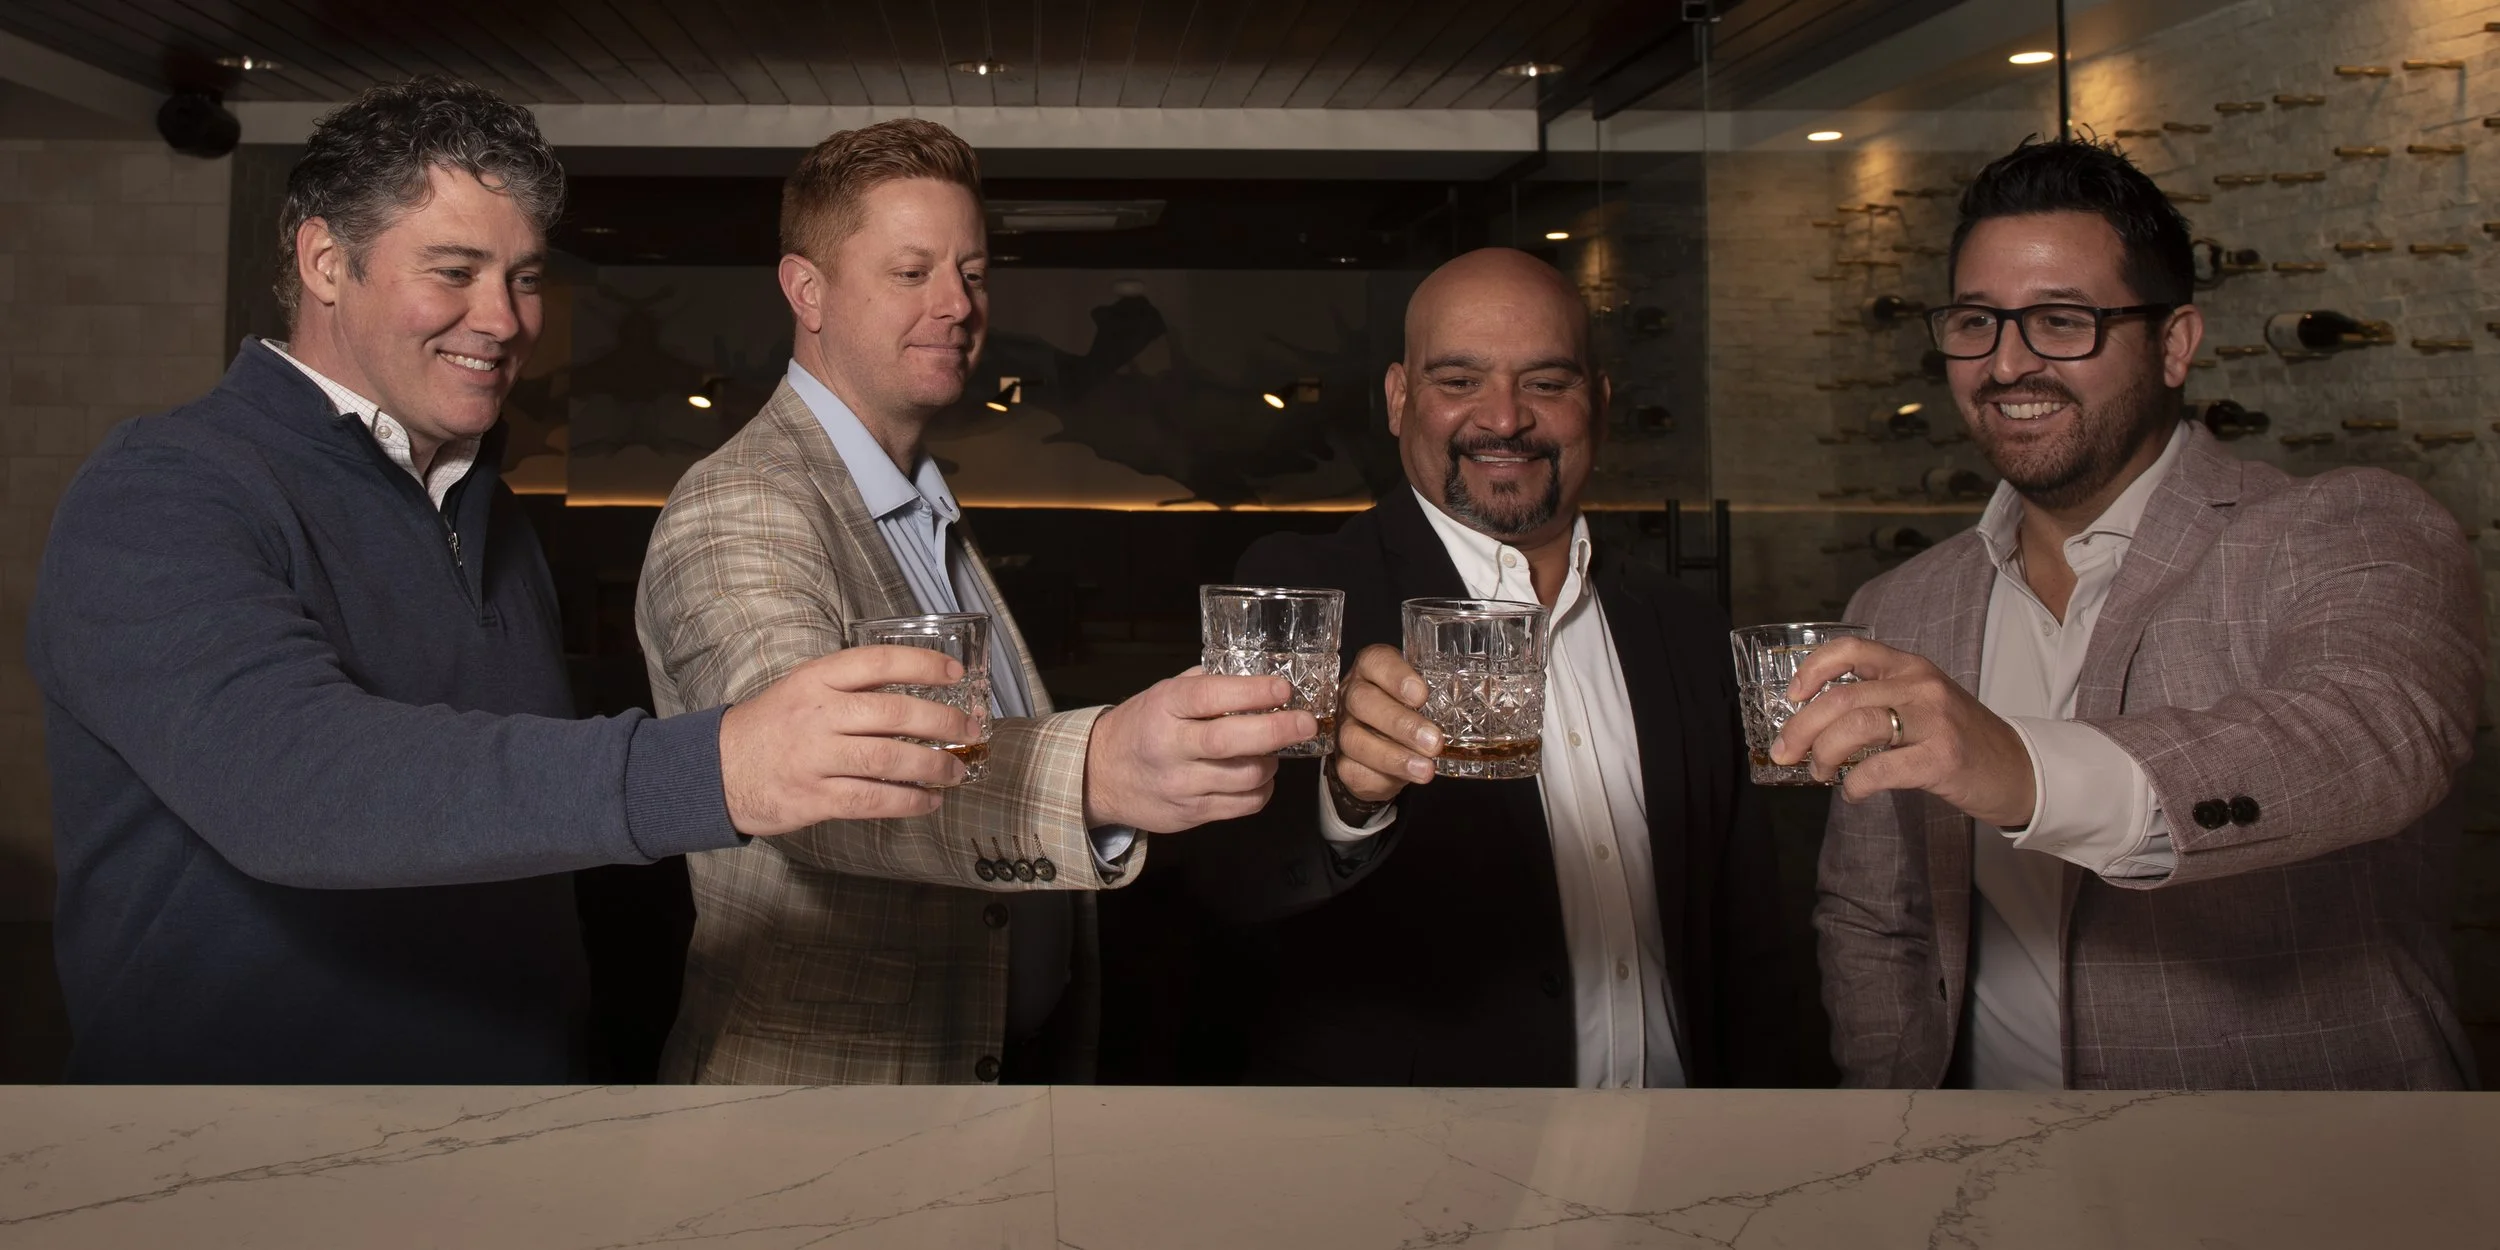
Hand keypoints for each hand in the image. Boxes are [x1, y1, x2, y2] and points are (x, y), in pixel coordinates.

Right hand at [717, 646, 980, 835]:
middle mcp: (817, 714)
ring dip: (932, 767)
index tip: (955, 674)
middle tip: (968, 730)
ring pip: (888, 760)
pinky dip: (907, 802)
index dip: (922, 664)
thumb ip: (850, 687)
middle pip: (893, 713)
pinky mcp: (813, 797)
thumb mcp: (802, 689)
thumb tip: (915, 691)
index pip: (878, 662)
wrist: (713, 769)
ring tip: (955, 772)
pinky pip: (871, 799)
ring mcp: (814, 757)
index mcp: (816, 679)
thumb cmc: (769, 727)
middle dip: (941, 722)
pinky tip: (927, 802)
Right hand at [1083, 669, 1316, 832]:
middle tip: (1305, 723)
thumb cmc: (1141, 726)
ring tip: (1272, 751)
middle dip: (1277, 731)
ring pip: (1244, 777)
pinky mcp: (1191, 813)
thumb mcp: (1163, 693)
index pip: (1211, 697)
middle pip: (1231, 741)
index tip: (1282, 690)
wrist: (1100, 774)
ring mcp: (1180, 784)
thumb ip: (1207, 685)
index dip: (1252, 692)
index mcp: (1165, 707)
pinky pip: (1243, 805)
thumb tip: (1260, 677)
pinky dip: (1262, 790)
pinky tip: (1259, 776)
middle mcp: (1171, 746)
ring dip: (1271, 762)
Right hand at [1329, 644, 1441, 811]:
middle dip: (1400, 723)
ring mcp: (1344, 729)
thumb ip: (1442, 692)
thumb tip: (1481, 701)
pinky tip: (1409, 778)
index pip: (1376, 661)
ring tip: (1426, 769)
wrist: (1383, 747)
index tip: (1421, 695)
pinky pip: (1356, 771)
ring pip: (1355, 740)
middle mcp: (1352, 695)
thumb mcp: (1423, 694)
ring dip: (1394, 756)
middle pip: (1363, 701)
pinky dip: (1386, 777)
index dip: (1396, 676)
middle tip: (1434, 741)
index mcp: (1372, 669)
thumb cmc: (1407, 709)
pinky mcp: (1344, 763)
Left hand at [1768, 636, 2036, 827]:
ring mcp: (1934, 720)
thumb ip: (1877, 703)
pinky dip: (1856, 784)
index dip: (1811, 669)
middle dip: (1801, 728)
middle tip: (1786, 753)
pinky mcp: (1942, 757)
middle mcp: (1920, 685)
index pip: (1850, 650)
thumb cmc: (1960, 740)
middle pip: (1841, 697)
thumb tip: (1814, 727)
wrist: (2018, 770)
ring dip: (1824, 754)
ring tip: (1820, 773)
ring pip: (1856, 725)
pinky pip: (1880, 768)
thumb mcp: (1921, 704)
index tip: (1791, 697)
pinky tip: (1854, 792)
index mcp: (1910, 667)